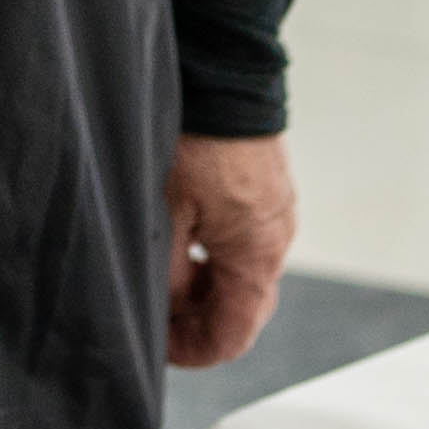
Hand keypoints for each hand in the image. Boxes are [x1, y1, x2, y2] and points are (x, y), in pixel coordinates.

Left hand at [167, 132, 295, 369]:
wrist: (224, 74)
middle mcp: (277, 239)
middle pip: (241, 308)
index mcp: (257, 256)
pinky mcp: (266, 189)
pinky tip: (180, 241)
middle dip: (196, 322)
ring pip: (240, 273)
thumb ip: (168, 275)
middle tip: (152, 318)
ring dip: (202, 288)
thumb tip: (165, 312)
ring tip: (159, 279)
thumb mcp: (165, 215)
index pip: (233, 335)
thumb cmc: (196, 138)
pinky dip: (213, 255)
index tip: (156, 350)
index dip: (192, 353)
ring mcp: (276, 212)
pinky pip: (243, 240)